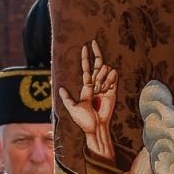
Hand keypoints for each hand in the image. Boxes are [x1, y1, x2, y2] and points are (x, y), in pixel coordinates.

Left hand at [56, 40, 118, 159]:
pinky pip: (113, 77)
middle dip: (97, 63)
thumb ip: (67, 98)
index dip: (86, 57)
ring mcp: (105, 87)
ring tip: (99, 91)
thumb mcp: (73, 109)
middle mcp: (96, 85)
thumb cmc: (83, 120)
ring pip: (105, 71)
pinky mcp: (113, 91)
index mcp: (86, 87)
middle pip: (98, 65)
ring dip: (102, 78)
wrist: (96, 128)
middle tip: (95, 79)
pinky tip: (106, 88)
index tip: (86, 45)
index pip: (86, 68)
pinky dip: (109, 79)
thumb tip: (60, 89)